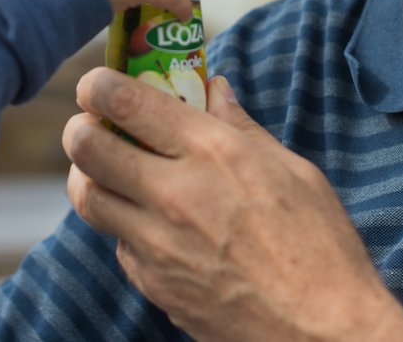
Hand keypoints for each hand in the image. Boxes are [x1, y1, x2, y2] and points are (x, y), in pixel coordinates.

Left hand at [62, 69, 402, 341]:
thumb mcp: (292, 171)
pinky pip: (117, 243)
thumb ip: (241, 126)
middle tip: (91, 127)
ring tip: (108, 171)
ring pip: (87, 197)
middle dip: (79, 129)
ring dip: (88, 177)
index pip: (126, 103)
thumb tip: (214, 88)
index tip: (94, 85)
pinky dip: (122, 226)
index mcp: (212, 153)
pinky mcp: (152, 283)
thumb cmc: (321, 248)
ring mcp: (157, 243)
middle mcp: (175, 194)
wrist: (322, 334)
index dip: (96, 86)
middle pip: (86, 148)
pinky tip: (149, 223)